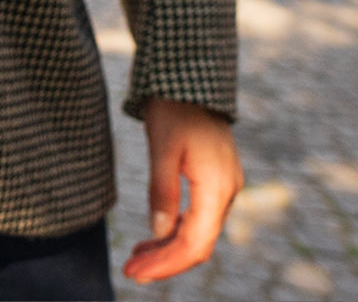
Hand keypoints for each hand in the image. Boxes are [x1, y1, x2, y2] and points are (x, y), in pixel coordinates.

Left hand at [123, 98, 242, 283]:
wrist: (191, 83)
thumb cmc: (174, 110)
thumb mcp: (162, 149)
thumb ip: (163, 192)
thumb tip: (160, 232)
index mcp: (217, 187)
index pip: (195, 243)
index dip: (167, 263)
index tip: (137, 273)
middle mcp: (227, 193)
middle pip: (199, 244)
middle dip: (165, 263)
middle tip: (130, 273)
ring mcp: (224, 189)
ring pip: (199, 234)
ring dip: (168, 250)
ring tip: (136, 259)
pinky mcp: (215, 184)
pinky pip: (198, 219)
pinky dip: (176, 232)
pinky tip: (153, 238)